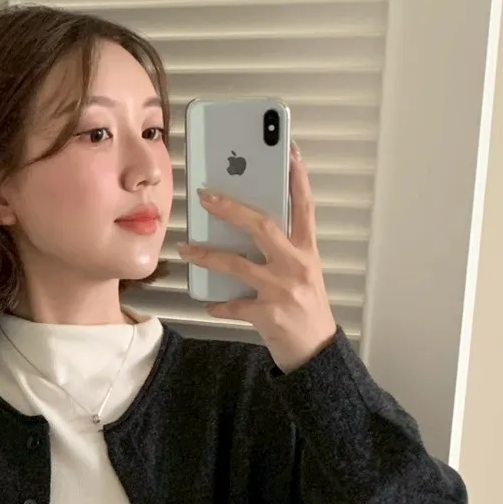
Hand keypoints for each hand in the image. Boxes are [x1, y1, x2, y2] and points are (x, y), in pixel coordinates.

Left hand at [178, 143, 337, 373]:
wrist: (317, 353)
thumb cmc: (306, 310)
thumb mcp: (304, 274)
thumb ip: (283, 252)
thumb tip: (246, 231)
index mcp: (308, 252)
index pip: (305, 207)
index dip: (298, 178)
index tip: (289, 150)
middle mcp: (297, 266)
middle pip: (262, 226)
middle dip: (231, 208)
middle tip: (206, 196)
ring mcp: (282, 290)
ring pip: (237, 265)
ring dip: (207, 255)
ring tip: (186, 248)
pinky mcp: (269, 314)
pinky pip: (233, 305)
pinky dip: (218, 305)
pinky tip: (208, 304)